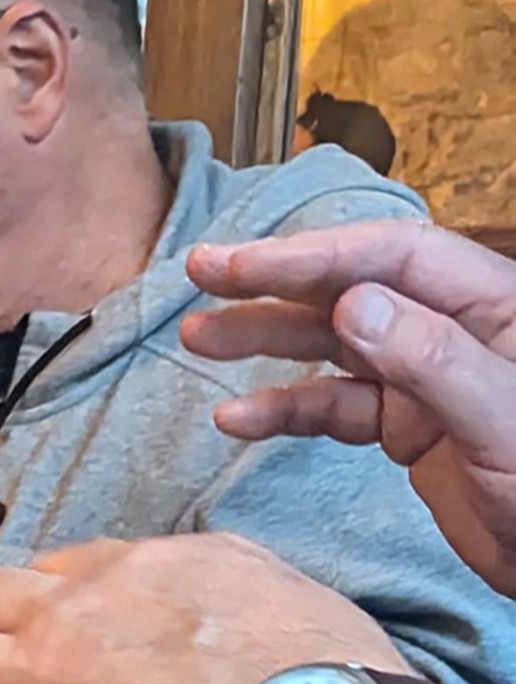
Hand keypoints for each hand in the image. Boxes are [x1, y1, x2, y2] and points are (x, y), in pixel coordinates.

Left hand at [0, 533, 405, 683]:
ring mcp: (79, 616)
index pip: (132, 569)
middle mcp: (136, 572)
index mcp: (210, 562)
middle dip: (16, 599)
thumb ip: (280, 651)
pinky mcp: (35, 673)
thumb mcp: (321, 650)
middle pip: (49, 571)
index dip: (97, 597)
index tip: (89, 623)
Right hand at [183, 222, 515, 596]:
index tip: (244, 265)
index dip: (316, 255)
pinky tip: (238, 420)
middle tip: (201, 273)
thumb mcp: (501, 420)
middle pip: (353, 288)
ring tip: (198, 338)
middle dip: (275, 281)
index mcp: (493, 305)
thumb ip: (431, 358)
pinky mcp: (407, 428)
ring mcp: (426, 379)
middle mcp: (453, 330)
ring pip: (333, 345)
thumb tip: (348, 305)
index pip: (393, 257)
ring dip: (265, 339)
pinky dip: (286, 412)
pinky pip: (335, 408)